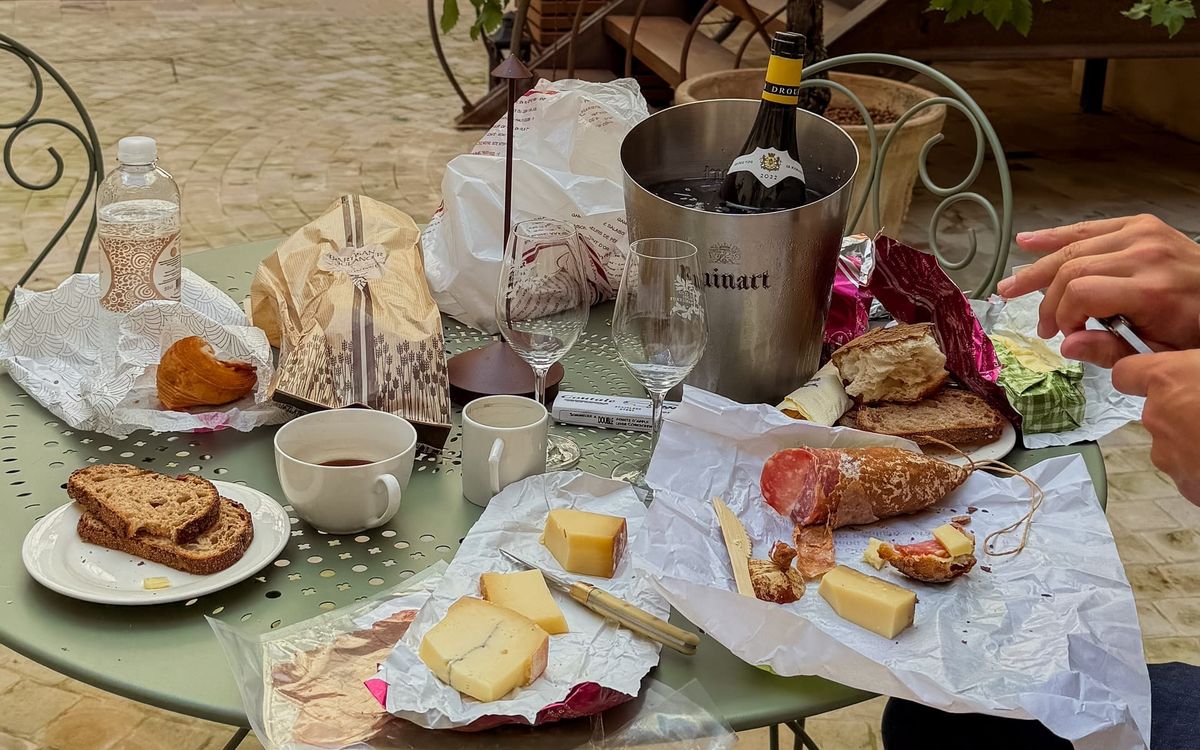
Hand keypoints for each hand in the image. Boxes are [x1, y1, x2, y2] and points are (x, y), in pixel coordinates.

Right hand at [996, 215, 1199, 366]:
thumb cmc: (1196, 328)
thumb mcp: (1161, 353)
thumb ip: (1112, 351)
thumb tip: (1067, 346)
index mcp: (1152, 290)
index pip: (1081, 294)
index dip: (1063, 316)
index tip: (1065, 336)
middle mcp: (1145, 255)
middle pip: (1071, 268)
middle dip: (1048, 300)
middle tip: (1038, 324)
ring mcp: (1143, 234)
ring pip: (1073, 248)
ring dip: (1038, 268)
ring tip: (1011, 286)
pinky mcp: (1141, 225)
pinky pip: (1089, 228)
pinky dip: (1056, 236)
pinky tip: (1028, 241)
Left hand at [1112, 346, 1199, 504]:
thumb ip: (1197, 367)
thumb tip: (1196, 373)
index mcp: (1167, 379)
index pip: (1127, 373)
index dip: (1141, 376)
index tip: (1160, 379)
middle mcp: (1158, 416)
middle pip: (1158, 412)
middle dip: (1184, 412)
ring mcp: (1168, 454)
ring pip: (1175, 444)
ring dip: (1196, 442)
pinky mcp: (1186, 484)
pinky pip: (1191, 472)